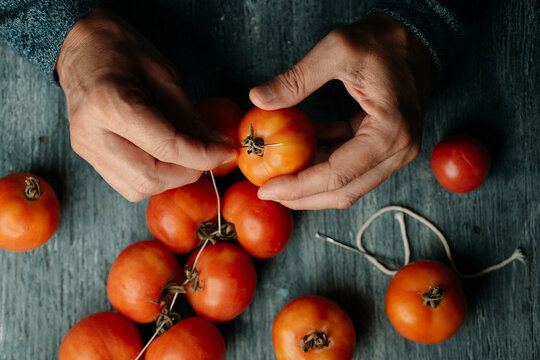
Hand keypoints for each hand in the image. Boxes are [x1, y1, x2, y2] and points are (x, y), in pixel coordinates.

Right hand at [56, 8, 236, 201]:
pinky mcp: (88, 156)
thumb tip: (219, 145)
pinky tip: (167, 160)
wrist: (78, 45)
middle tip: (209, 155)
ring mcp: (86, 149)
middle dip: (188, 172)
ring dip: (171, 179)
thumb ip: (191, 117)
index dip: (204, 155)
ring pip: (138, 188)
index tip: (228, 151)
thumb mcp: (164, 75)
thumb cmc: (120, 50)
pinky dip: (154, 178)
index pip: (166, 148)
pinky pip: (127, 184)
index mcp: (109, 105)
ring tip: (188, 157)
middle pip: (150, 177)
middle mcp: (92, 134)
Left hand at [250, 14, 434, 209]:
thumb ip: (297, 78)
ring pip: (347, 183)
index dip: (299, 187)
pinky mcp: (386, 144)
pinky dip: (323, 161)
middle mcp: (398, 150)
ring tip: (278, 175)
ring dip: (311, 182)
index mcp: (390, 133)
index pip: (337, 175)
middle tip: (267, 192)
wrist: (419, 36)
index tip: (267, 189)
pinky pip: (350, 164)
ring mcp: (395, 151)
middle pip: (344, 190)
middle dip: (303, 196)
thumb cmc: (385, 40)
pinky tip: (299, 150)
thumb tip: (258, 98)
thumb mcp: (337, 50)